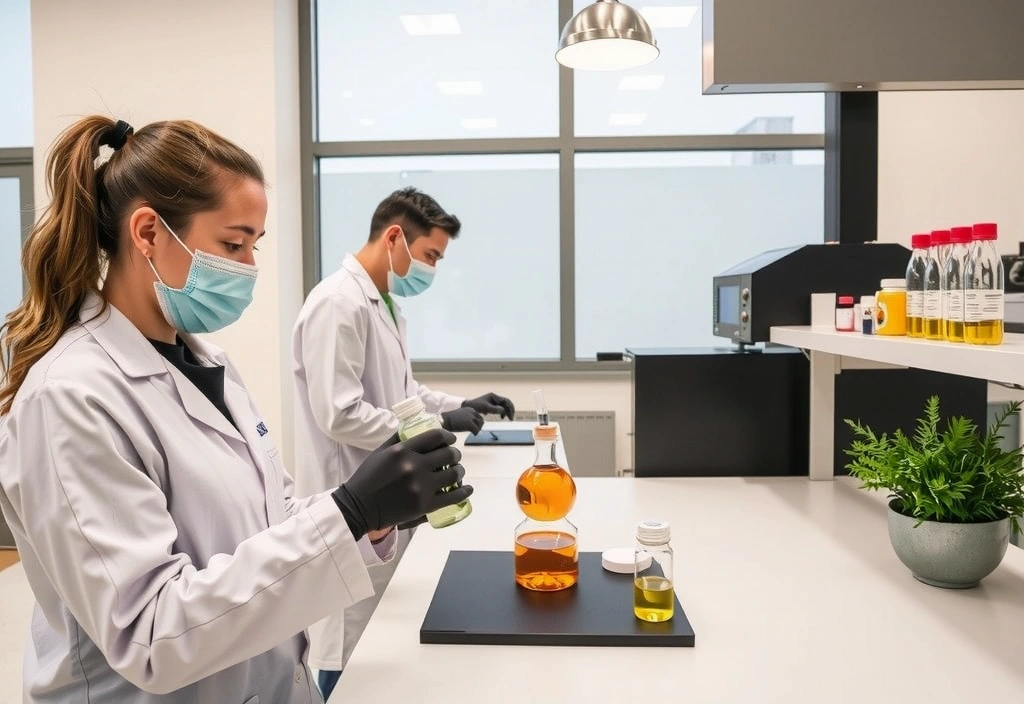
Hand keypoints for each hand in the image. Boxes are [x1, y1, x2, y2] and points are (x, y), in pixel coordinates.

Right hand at [332, 429, 471, 538]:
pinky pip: (453, 496)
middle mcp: (414, 466)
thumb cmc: (368, 478)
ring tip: (457, 471)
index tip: (451, 440)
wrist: (358, 507)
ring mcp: (421, 487)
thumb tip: (416, 425)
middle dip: (455, 454)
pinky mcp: (425, 505)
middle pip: (448, 454)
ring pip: (454, 474)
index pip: (435, 436)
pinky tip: (468, 489)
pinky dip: (464, 492)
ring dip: (459, 471)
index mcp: (402, 451)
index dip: (448, 436)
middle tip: (454, 457)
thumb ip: (399, 438)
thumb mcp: (380, 452)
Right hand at [441, 406, 483, 433]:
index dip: (478, 423)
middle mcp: (472, 412)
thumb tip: (474, 425)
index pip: (479, 416)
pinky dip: (475, 433)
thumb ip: (468, 418)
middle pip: (481, 420)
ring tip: (473, 433)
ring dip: (477, 430)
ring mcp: (471, 417)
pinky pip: (477, 430)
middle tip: (475, 431)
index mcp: (470, 409)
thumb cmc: (450, 420)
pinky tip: (472, 434)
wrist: (444, 420)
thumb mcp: (461, 416)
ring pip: (480, 425)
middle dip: (479, 426)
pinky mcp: (470, 424)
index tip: (475, 427)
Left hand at [463, 393, 514, 419]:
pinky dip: (502, 413)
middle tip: (511, 419)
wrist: (467, 407)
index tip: (511, 415)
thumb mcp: (485, 408)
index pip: (506, 401)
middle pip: (506, 403)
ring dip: (507, 412)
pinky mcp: (491, 406)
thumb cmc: (475, 406)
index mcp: (493, 396)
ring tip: (508, 419)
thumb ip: (495, 409)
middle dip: (510, 410)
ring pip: (503, 406)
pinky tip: (501, 417)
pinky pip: (500, 408)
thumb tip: (504, 410)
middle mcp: (494, 398)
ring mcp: (493, 402)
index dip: (510, 408)